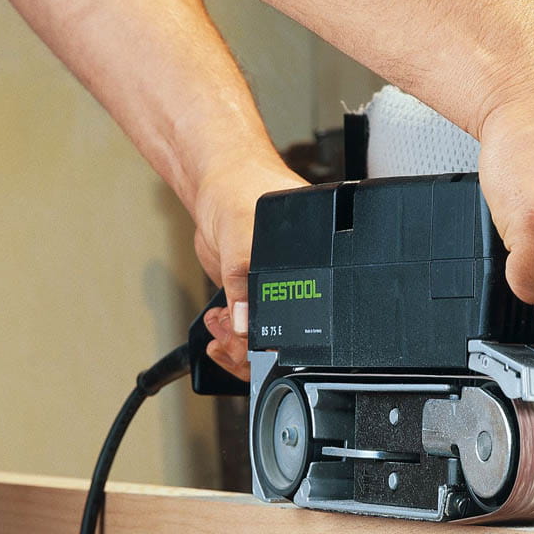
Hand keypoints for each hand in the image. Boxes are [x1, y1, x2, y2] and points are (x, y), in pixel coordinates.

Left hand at [192, 154, 306, 379]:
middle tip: (229, 336)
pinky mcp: (254, 296)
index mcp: (316, 267)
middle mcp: (301, 283)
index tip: (248, 336)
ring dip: (238, 347)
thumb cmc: (241, 191)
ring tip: (221, 329)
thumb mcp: (243, 234)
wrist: (217, 185)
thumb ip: (242, 278)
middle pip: (288, 340)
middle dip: (251, 349)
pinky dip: (231, 338)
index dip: (278, 339)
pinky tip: (219, 327)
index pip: (307, 321)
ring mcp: (277, 292)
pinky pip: (249, 333)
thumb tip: (245, 322)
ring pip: (265, 342)